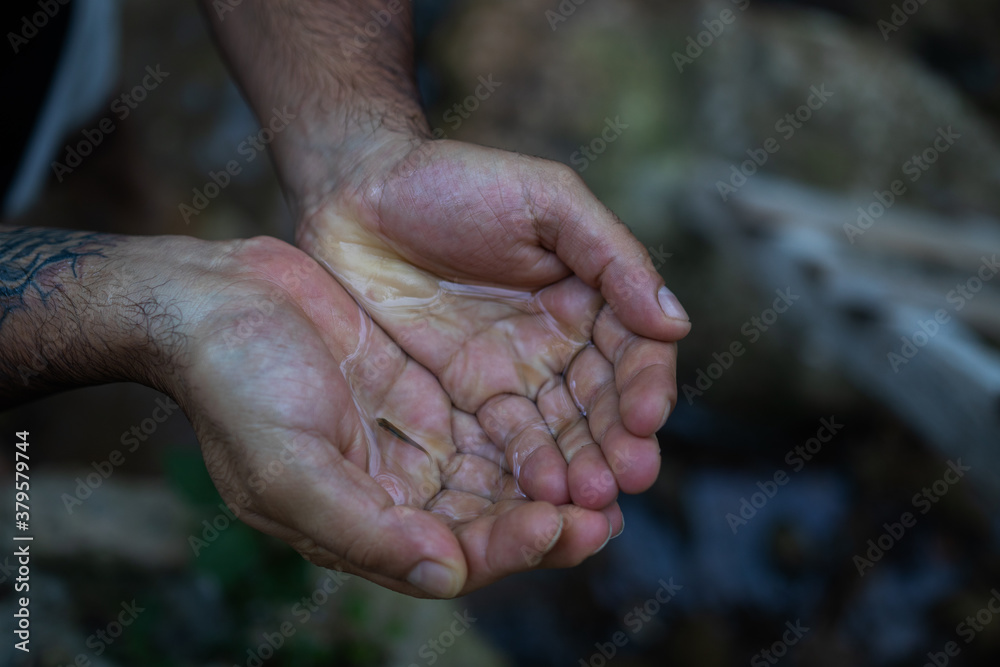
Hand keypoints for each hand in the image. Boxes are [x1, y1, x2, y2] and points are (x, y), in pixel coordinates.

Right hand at [172, 235, 615, 597]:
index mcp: (361, 524)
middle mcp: (394, 491)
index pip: (453, 555)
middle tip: (610, 504)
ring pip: (498, 471)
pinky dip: (530, 422)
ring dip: (550, 472)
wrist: (211, 300)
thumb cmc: (234, 385)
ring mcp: (410, 441)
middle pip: (489, 519)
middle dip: (550, 517)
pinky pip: (489, 417)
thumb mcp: (288, 466)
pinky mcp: (421, 393)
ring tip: (611, 464)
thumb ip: (364, 530)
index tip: (560, 522)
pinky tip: (573, 410)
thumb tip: (447, 576)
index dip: (510, 546)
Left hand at [297, 137, 690, 510]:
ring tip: (587, 502)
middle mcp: (559, 342)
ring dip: (578, 467)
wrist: (358, 194)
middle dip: (616, 443)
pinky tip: (539, 494)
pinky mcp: (464, 396)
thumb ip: (611, 256)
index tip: (647, 419)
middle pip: (601, 404)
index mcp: (590, 295)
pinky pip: (502, 439)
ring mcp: (512, 373)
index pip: (634, 351)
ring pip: (558, 431)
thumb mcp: (546, 200)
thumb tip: (676, 322)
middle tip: (625, 481)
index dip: (645, 386)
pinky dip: (524, 467)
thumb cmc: (456, 181)